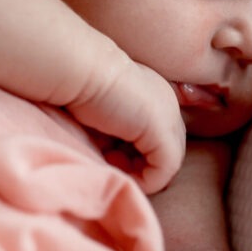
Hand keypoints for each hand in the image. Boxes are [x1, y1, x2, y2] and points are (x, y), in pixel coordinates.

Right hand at [68, 59, 184, 194]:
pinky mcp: (162, 132)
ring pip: (168, 163)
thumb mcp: (103, 115)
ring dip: (142, 174)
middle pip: (167, 151)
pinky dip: (145, 181)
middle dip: (142, 166)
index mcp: (156, 97)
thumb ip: (115, 135)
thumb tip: (115, 159)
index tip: (107, 154)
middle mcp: (169, 105)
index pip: (159, 138)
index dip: (137, 155)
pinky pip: (164, 171)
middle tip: (111, 162)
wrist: (82, 69)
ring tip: (112, 164)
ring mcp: (169, 118)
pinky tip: (119, 172)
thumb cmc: (81, 88)